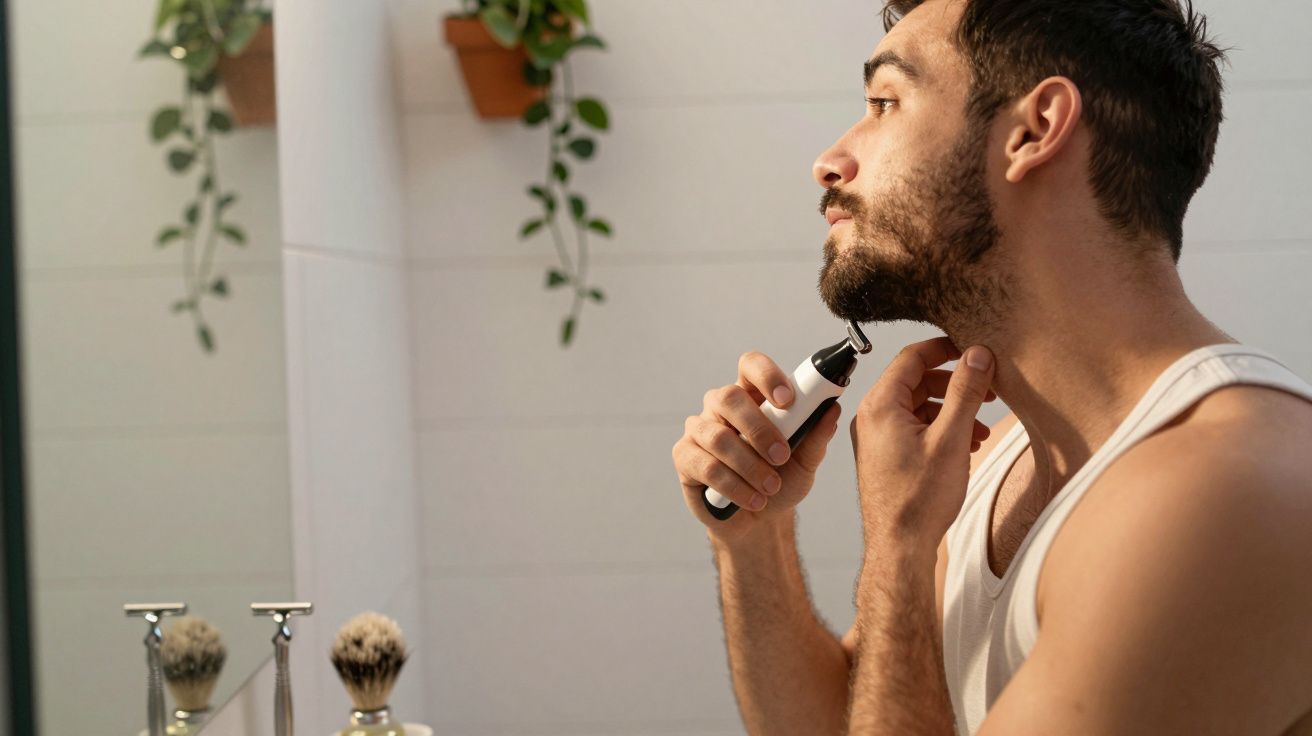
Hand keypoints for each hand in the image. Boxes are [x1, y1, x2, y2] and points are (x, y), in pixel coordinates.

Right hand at [672, 351, 843, 545]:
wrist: (759, 522)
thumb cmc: (779, 482)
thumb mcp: (805, 462)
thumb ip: (816, 436)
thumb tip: (832, 411)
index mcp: (751, 396)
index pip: (751, 366)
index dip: (766, 376)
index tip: (788, 400)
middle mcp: (720, 407)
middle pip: (728, 397)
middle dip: (758, 429)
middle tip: (782, 456)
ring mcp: (699, 430)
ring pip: (717, 437)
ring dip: (749, 465)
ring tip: (771, 487)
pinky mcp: (685, 457)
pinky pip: (705, 466)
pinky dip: (734, 486)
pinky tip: (752, 500)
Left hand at [849, 337, 996, 553]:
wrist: (900, 546)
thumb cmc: (919, 499)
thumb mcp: (951, 438)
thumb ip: (965, 392)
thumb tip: (977, 354)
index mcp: (880, 405)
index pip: (911, 357)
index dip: (945, 349)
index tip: (973, 348)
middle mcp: (872, 417)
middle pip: (916, 381)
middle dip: (955, 383)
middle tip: (987, 388)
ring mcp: (877, 437)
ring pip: (919, 406)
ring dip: (952, 409)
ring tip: (981, 425)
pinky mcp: (886, 454)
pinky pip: (915, 427)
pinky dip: (941, 428)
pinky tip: (966, 443)